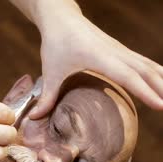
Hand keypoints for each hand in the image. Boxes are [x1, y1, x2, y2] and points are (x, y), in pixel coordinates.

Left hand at [29, 7, 162, 118]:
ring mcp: (120, 50)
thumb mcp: (51, 71)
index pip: (127, 76)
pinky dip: (156, 72)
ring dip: (162, 80)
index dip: (144, 91)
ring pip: (148, 65)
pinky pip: (144, 62)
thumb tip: (34, 118)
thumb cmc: (56, 44)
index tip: (160, 105)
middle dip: (161, 88)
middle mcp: (116, 52)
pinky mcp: (120, 50)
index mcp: (100, 57)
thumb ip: (47, 96)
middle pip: (145, 71)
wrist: (62, 19)